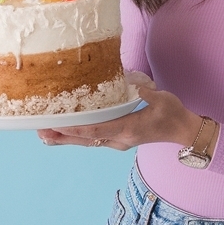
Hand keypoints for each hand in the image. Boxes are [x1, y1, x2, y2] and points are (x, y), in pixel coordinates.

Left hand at [38, 71, 213, 153]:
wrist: (183, 131)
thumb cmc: (173, 114)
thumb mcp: (163, 99)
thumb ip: (147, 92)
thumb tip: (132, 83)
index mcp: (128, 129)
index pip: (95, 130)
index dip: (74, 129)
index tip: (55, 126)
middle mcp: (119, 139)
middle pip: (85, 139)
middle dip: (62, 136)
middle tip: (40, 131)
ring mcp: (118, 141)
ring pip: (87, 141)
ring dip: (66, 138)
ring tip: (44, 134)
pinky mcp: (118, 139)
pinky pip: (93, 139)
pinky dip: (77, 137)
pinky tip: (64, 134)